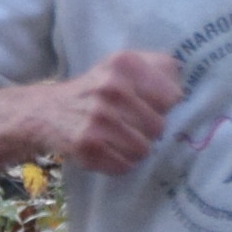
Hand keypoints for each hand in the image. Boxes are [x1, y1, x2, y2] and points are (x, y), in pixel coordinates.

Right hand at [38, 48, 184, 175]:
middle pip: (159, 127)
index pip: (172, 97)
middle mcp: (111, 89)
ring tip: (118, 138)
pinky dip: (119, 163)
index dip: (163, 106)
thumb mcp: (123, 65)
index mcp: (125, 65)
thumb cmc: (97, 89)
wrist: (48, 111)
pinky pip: (124, 166)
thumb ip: (160, 67)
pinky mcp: (88, 146)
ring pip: (143, 150)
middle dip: (147, 130)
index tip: (148, 105)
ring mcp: (98, 119)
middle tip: (130, 124)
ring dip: (134, 149)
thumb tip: (183, 90)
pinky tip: (106, 149)